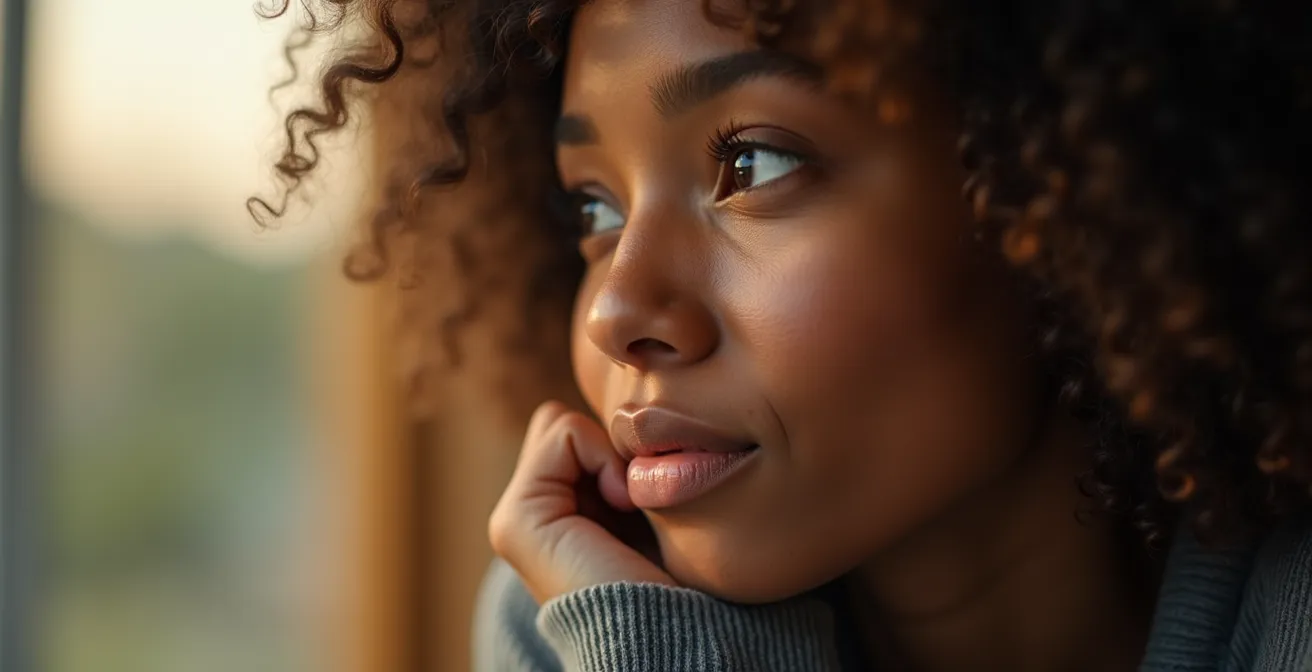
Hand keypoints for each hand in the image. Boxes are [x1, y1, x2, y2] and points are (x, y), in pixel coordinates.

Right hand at [489, 401, 675, 603]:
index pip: (572, 434)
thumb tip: (629, 423)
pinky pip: (562, 432)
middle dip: (604, 444)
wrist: (672, 630)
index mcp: (557, 518)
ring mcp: (515, 520)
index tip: (647, 496)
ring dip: (607, 451)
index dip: (617, 449)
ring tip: (630, 504)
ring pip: (558, 422)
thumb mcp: (653, 508)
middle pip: (559, 423)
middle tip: (635, 496)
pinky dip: (601, 454)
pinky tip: (622, 504)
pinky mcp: (516, 521)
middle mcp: (529, 519)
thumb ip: (624, 469)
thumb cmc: (682, 576)